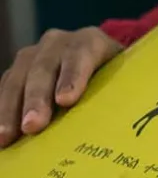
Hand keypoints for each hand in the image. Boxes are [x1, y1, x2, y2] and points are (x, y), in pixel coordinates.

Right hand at [0, 27, 121, 147]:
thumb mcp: (124, 78)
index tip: (66, 100)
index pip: (81, 54)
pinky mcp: (16, 70)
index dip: (72, 76)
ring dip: (9, 109)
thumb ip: (121, 91)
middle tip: (33, 126)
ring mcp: (33, 55)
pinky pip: (4, 88)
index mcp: (90, 41)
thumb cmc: (115, 78)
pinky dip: (1, 110)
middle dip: (37, 99)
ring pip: (17, 78)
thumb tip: (126, 123)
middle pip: (44, 68)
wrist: (98, 62)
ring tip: (6, 137)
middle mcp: (58, 43)